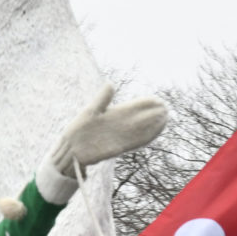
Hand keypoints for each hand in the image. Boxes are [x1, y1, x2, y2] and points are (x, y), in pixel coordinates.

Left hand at [48, 83, 169, 178]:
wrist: (70, 151)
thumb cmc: (77, 131)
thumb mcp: (90, 112)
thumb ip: (102, 99)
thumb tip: (111, 84)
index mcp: (112, 117)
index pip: (132, 109)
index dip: (143, 105)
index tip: (156, 100)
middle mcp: (118, 128)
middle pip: (138, 120)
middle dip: (152, 115)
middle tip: (165, 109)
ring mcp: (118, 138)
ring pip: (138, 131)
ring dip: (151, 126)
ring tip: (164, 119)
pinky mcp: (115, 149)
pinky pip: (132, 143)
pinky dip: (143, 138)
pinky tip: (152, 134)